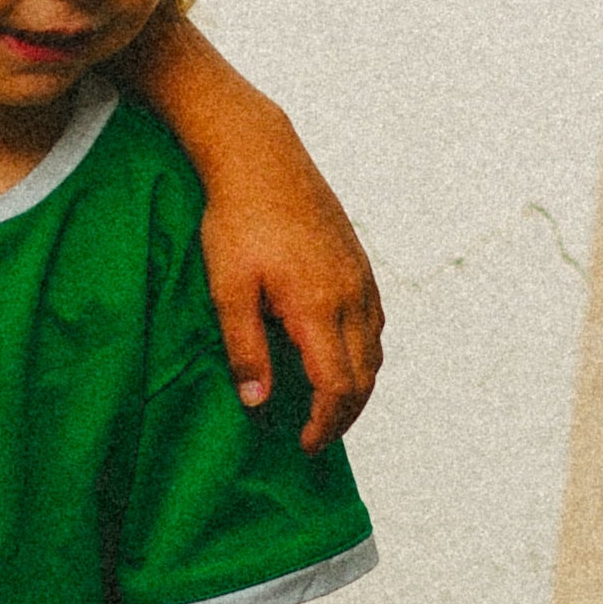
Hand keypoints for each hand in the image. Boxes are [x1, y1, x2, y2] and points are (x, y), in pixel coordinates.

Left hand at [196, 132, 382, 454]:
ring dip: (356, 386)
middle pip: (364, 376)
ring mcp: (360, 278)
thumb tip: (259, 403)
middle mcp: (351, 296)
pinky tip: (337, 354)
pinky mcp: (359, 263)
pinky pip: (374, 322)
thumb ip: (245, 350)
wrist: (260, 158)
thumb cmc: (237, 221)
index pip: (337, 387)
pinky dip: (362, 352)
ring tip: (326, 405)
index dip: (325, 424)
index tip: (304, 445)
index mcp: (318, 308)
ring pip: (375, 351)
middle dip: (343, 415)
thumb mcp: (227, 289)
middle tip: (315, 436)